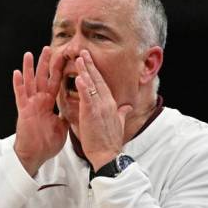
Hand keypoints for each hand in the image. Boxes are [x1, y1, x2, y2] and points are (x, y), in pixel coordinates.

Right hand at [12, 46, 68, 176]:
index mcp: (49, 104)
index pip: (55, 83)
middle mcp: (39, 101)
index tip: (63, 57)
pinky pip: (20, 96)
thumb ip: (66, 115)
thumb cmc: (46, 143)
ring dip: (29, 68)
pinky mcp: (24, 111)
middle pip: (43, 78)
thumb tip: (74, 109)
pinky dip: (18, 84)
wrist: (35, 155)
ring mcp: (30, 105)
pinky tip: (16, 73)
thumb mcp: (61, 126)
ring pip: (30, 83)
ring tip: (29, 54)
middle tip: (48, 48)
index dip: (58, 71)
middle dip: (45, 63)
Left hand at [74, 50, 131, 170]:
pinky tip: (79, 77)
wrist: (107, 154)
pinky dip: (84, 87)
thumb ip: (122, 113)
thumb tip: (128, 107)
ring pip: (92, 85)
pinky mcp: (92, 114)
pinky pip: (87, 97)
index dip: (96, 71)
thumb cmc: (109, 141)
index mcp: (111, 104)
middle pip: (97, 80)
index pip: (102, 84)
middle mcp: (106, 103)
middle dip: (90, 65)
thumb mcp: (118, 124)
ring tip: (78, 58)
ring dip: (85, 71)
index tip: (90, 61)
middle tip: (83, 52)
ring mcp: (100, 107)